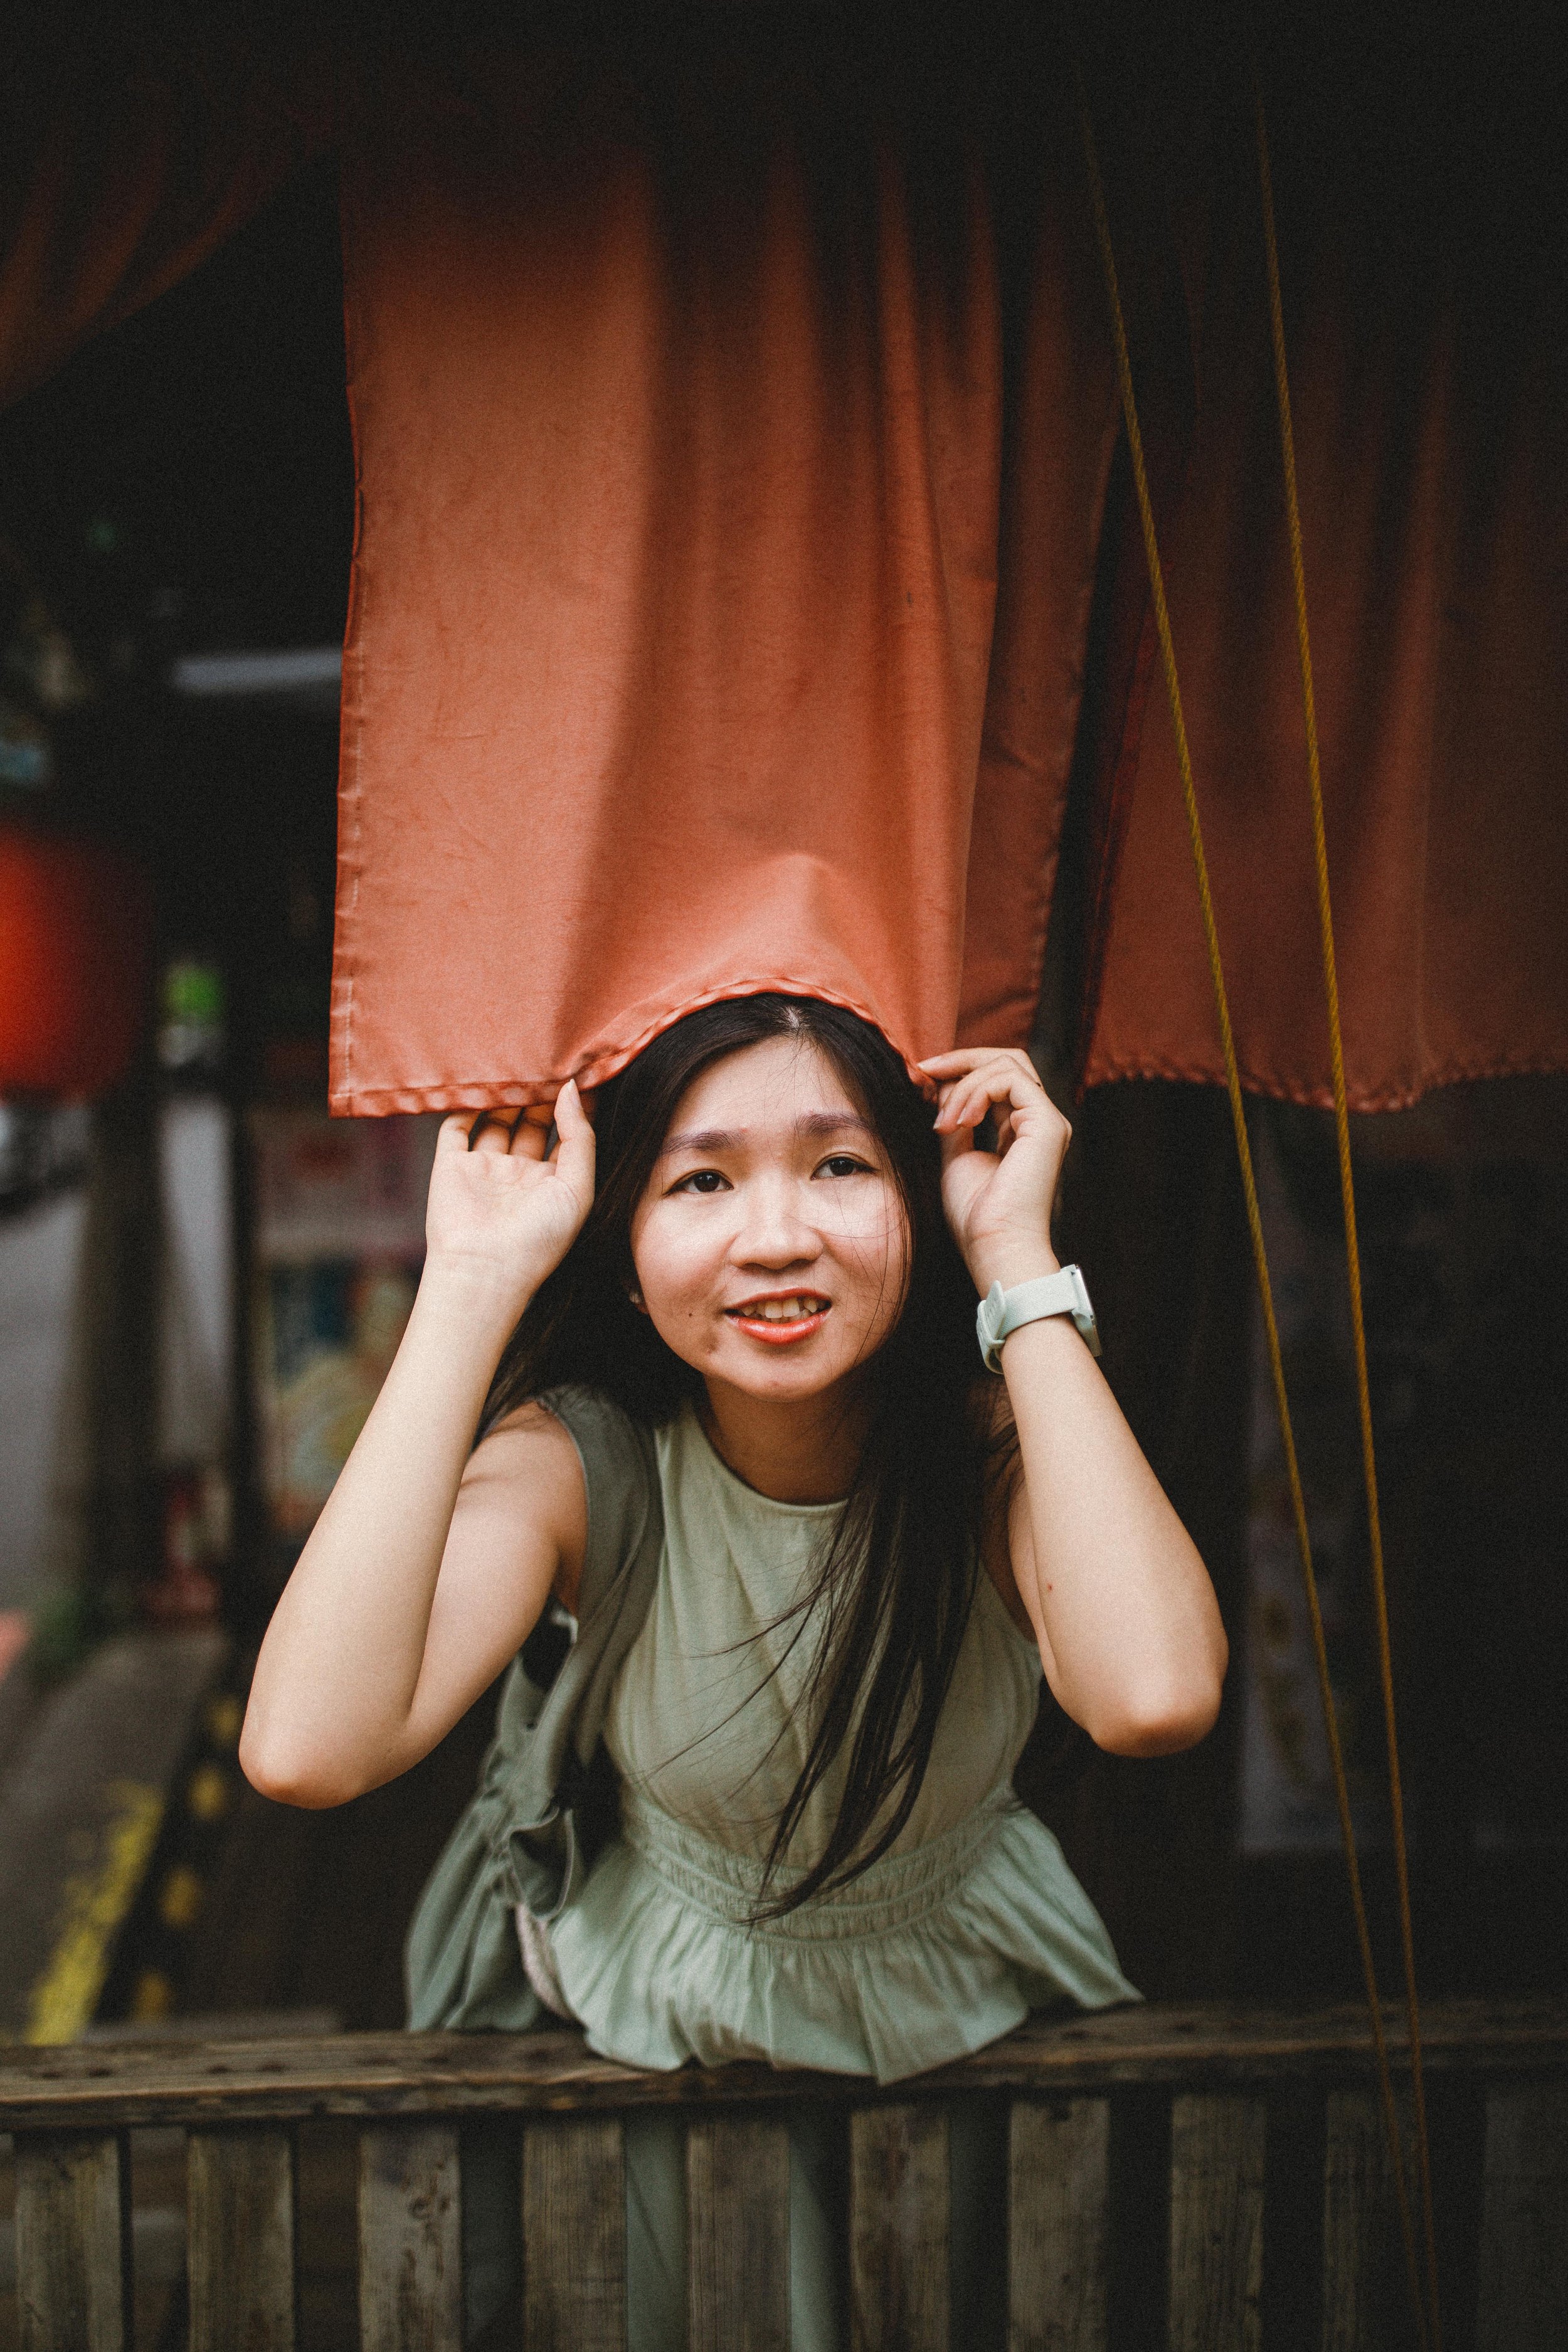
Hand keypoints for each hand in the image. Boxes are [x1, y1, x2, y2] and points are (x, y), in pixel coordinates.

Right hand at [423, 1080, 595, 1310]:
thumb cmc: (540, 1240)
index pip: (567, 1133)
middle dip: (540, 1091)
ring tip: (520, 1059)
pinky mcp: (451, 1165)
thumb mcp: (577, 1188)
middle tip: (550, 1056)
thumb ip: (579, 1138)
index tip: (583, 1069)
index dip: (574, 1104)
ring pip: (496, 1118)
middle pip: (531, 1120)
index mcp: (552, 1182)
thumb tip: (571, 1089)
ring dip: (507, 1092)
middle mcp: (518, 1173)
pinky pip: (457, 1125)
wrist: (485, 1271)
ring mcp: (484, 1168)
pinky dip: (467, 1102)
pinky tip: (482, 1079)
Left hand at [918, 1047, 1070, 1294]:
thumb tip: (940, 1083)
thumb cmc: (975, 1215)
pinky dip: (976, 1091)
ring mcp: (1047, 1121)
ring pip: (1007, 1065)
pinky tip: (960, 1121)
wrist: (993, 1245)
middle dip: (962, 1060)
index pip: (996, 1077)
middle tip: (924, 1070)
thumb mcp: (955, 1154)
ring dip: (963, 1085)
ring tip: (944, 1122)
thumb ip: (955, 1117)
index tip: (921, 1074)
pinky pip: (1010, 1080)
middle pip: (1007, 1060)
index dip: (959, 1069)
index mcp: (1021, 1129)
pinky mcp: (1047, 1124)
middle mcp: (1039, 1121)